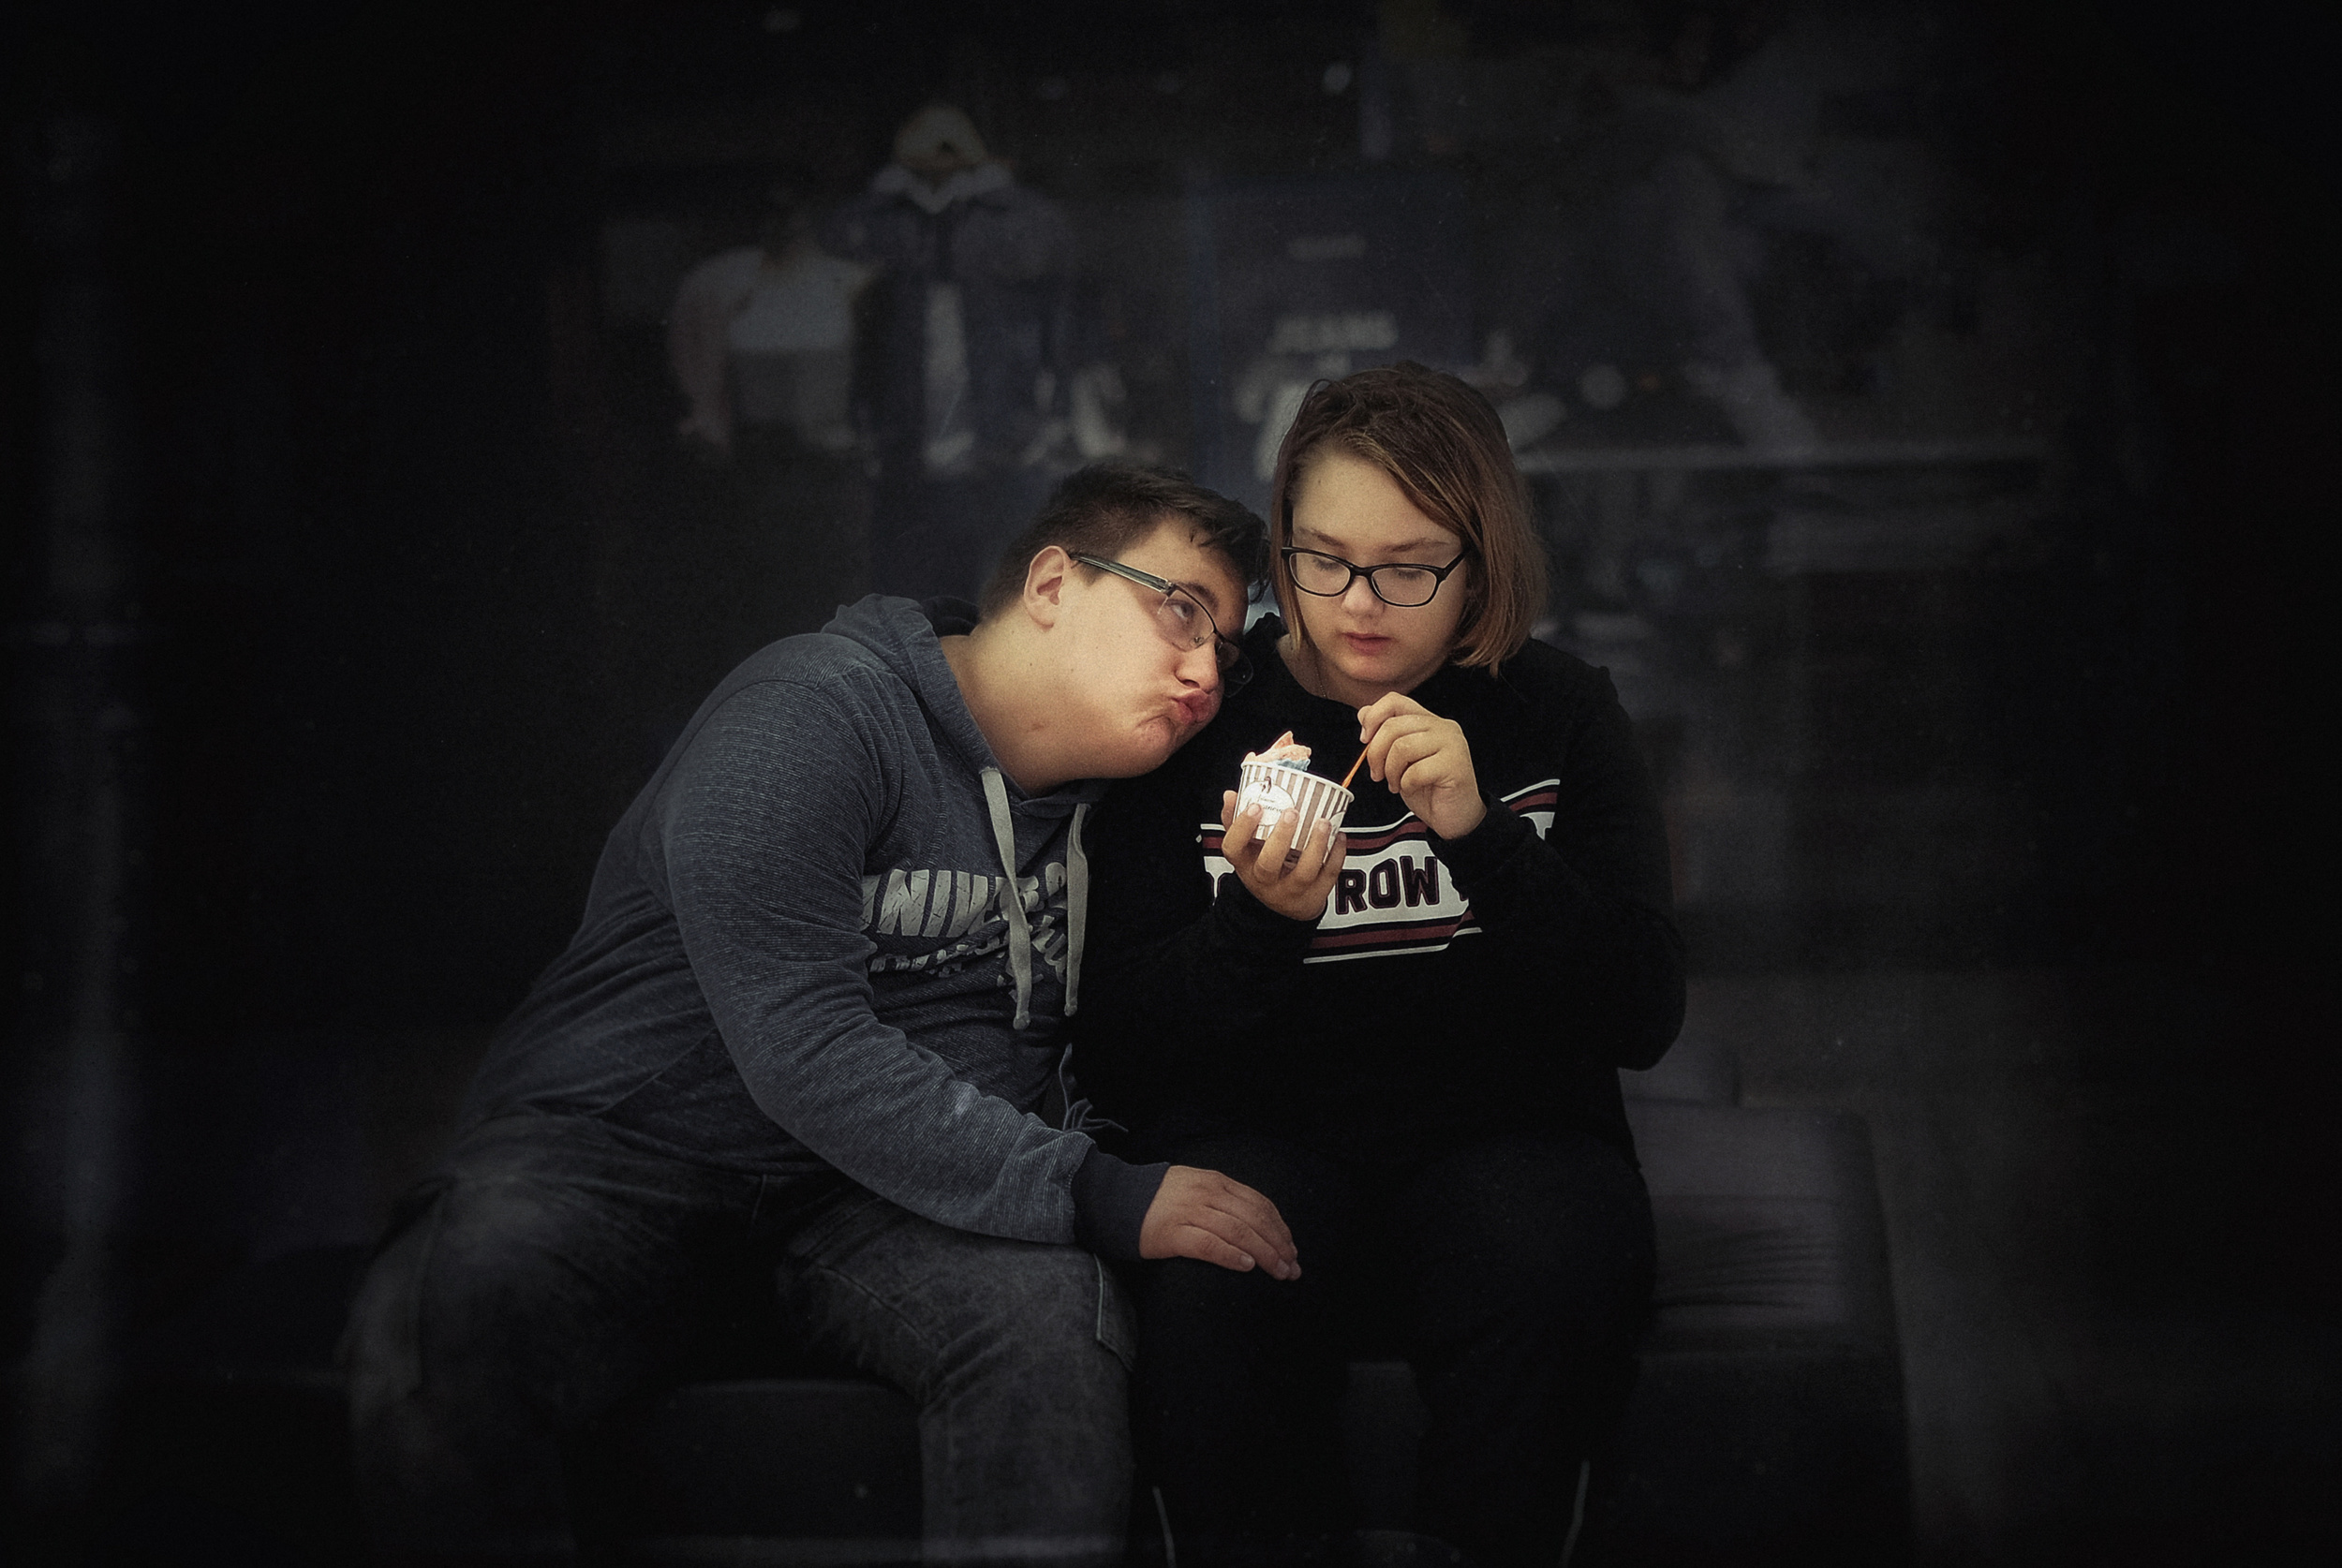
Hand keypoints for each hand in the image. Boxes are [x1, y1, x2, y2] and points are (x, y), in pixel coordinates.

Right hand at [1140, 1165, 1300, 1278]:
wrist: (1116, 1200)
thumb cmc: (1160, 1200)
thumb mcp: (1196, 1186)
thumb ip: (1224, 1199)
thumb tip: (1258, 1225)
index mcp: (1216, 1182)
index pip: (1259, 1204)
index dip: (1280, 1228)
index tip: (1291, 1249)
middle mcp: (1207, 1193)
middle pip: (1254, 1220)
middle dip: (1278, 1245)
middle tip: (1291, 1268)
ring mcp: (1190, 1212)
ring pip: (1239, 1232)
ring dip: (1264, 1254)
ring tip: (1278, 1272)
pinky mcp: (1173, 1234)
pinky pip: (1209, 1245)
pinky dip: (1232, 1255)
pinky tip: (1247, 1266)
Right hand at [1220, 789, 1344, 921]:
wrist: (1285, 905)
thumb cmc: (1264, 867)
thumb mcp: (1246, 849)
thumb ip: (1237, 821)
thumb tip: (1231, 794)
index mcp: (1245, 864)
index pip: (1234, 848)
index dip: (1242, 828)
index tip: (1255, 806)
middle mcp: (1265, 880)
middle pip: (1268, 864)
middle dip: (1281, 837)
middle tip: (1292, 813)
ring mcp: (1290, 890)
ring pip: (1303, 873)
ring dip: (1315, 846)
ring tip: (1322, 823)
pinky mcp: (1314, 894)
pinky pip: (1328, 875)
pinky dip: (1336, 854)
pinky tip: (1339, 836)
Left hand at [1357, 692, 1485, 839]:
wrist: (1455, 816)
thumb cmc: (1429, 787)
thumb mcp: (1400, 758)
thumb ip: (1385, 733)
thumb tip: (1364, 713)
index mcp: (1429, 721)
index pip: (1394, 701)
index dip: (1373, 718)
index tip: (1365, 740)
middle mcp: (1443, 727)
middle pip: (1393, 725)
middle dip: (1376, 753)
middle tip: (1378, 773)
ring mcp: (1452, 744)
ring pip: (1402, 747)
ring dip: (1391, 771)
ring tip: (1396, 783)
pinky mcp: (1455, 766)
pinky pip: (1416, 771)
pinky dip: (1406, 784)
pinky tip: (1411, 789)